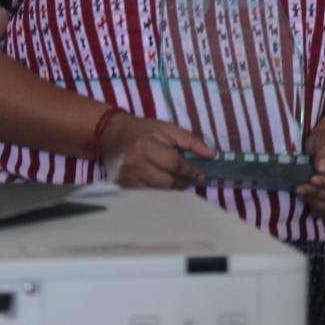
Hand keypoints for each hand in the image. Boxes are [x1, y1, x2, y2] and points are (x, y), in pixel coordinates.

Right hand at [99, 113, 213, 188]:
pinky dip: (158, 194)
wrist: (113, 135)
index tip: (202, 175)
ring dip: (172, 190)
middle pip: (166, 182)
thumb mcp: (168, 128)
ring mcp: (127, 178)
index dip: (191, 171)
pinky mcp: (123, 187)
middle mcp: (135, 164)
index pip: (174, 164)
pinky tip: (163, 188)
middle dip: (182, 182)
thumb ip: (191, 141)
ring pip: (157, 192)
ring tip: (178, 182)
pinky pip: (146, 196)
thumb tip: (212, 154)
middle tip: (189, 180)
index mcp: (147, 146)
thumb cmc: (144, 131)